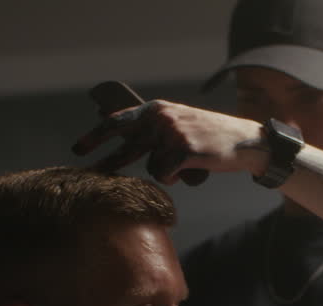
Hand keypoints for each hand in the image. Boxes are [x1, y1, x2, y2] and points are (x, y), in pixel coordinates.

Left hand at [71, 100, 266, 184]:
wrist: (243, 140)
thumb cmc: (208, 136)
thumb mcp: (177, 124)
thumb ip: (151, 131)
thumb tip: (122, 141)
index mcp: (156, 109)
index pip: (118, 122)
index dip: (95, 137)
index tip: (78, 148)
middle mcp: (160, 118)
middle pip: (125, 147)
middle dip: (108, 163)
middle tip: (89, 173)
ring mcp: (171, 134)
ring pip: (151, 168)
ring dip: (166, 171)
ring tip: (186, 163)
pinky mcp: (183, 151)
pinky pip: (165, 175)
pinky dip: (176, 178)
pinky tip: (190, 169)